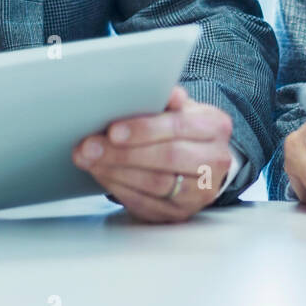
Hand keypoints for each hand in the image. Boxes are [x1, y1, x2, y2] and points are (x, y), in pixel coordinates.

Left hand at [72, 86, 231, 222]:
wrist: (201, 163)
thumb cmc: (184, 130)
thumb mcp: (181, 109)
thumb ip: (168, 100)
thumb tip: (163, 92)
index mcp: (215, 127)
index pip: (178, 127)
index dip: (144, 130)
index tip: (113, 131)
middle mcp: (215, 161)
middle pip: (167, 157)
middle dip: (123, 153)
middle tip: (90, 147)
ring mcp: (200, 192)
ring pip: (155, 183)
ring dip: (116, 171)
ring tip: (90, 160)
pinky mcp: (181, 213)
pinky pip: (147, 204)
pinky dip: (120, 188)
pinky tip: (102, 174)